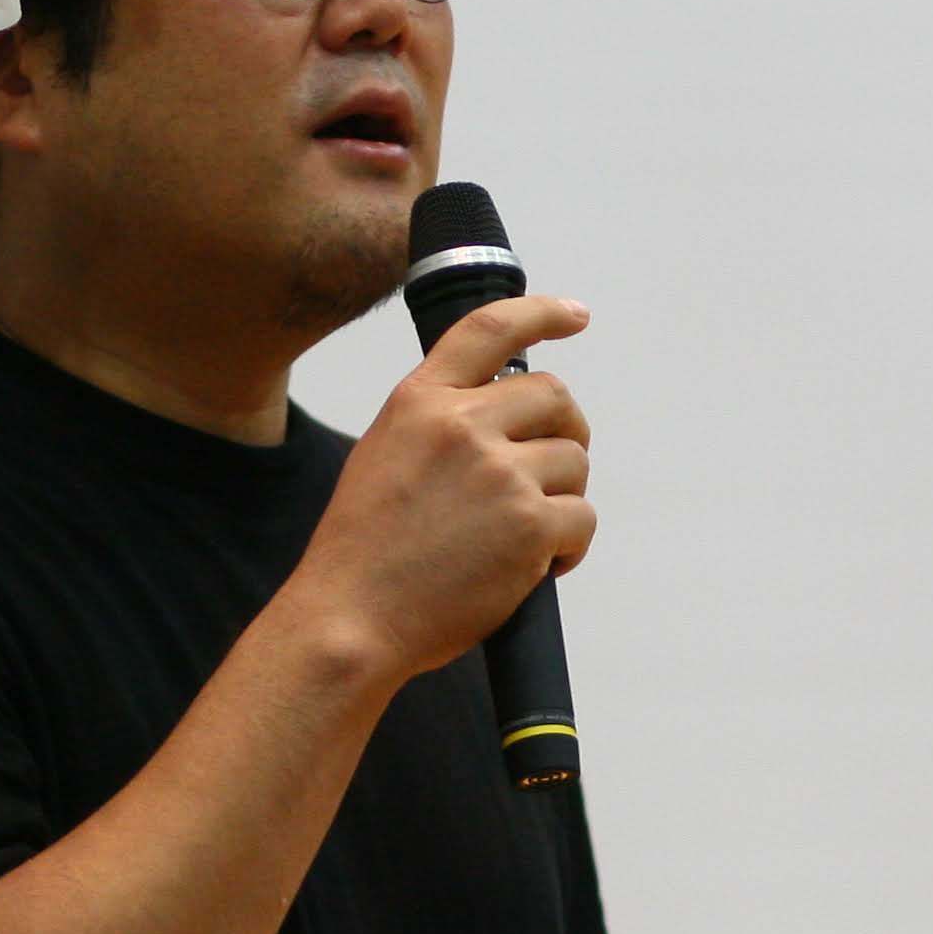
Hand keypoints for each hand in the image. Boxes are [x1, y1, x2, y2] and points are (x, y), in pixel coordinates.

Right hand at [293, 294, 595, 685]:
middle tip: (554, 470)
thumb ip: (439, 425)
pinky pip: (582, 518)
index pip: (489, 329)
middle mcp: (461, 426)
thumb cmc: (365, 553)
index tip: (574, 315)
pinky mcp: (529, 526)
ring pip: (574, 462)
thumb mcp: (384, 456)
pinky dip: (569, 547)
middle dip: (566, 431)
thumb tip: (509, 420)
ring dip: (563, 499)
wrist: (350, 619)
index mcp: (419, 401)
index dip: (541, 314)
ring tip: (524, 537)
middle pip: (554, 397)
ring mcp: (500, 474)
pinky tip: (535, 568)